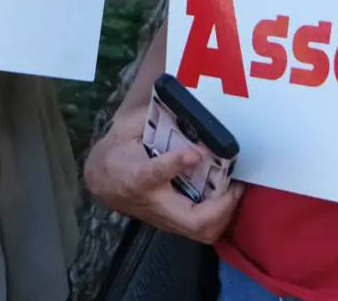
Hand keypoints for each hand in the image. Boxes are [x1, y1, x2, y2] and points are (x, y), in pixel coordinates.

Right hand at [83, 106, 242, 243]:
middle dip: (220, 208)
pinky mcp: (173, 223)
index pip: (154, 174)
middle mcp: (154, 202)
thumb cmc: (117, 153)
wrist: (102, 182)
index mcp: (137, 175)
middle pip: (191, 220)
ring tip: (235, 191)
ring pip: (201, 232)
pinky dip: (221, 217)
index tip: (195, 153)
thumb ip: (148, 118)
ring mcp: (166, 217)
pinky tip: (229, 196)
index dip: (176, 164)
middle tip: (235, 184)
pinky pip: (202, 230)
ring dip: (224, 216)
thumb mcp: (126, 129)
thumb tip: (178, 105)